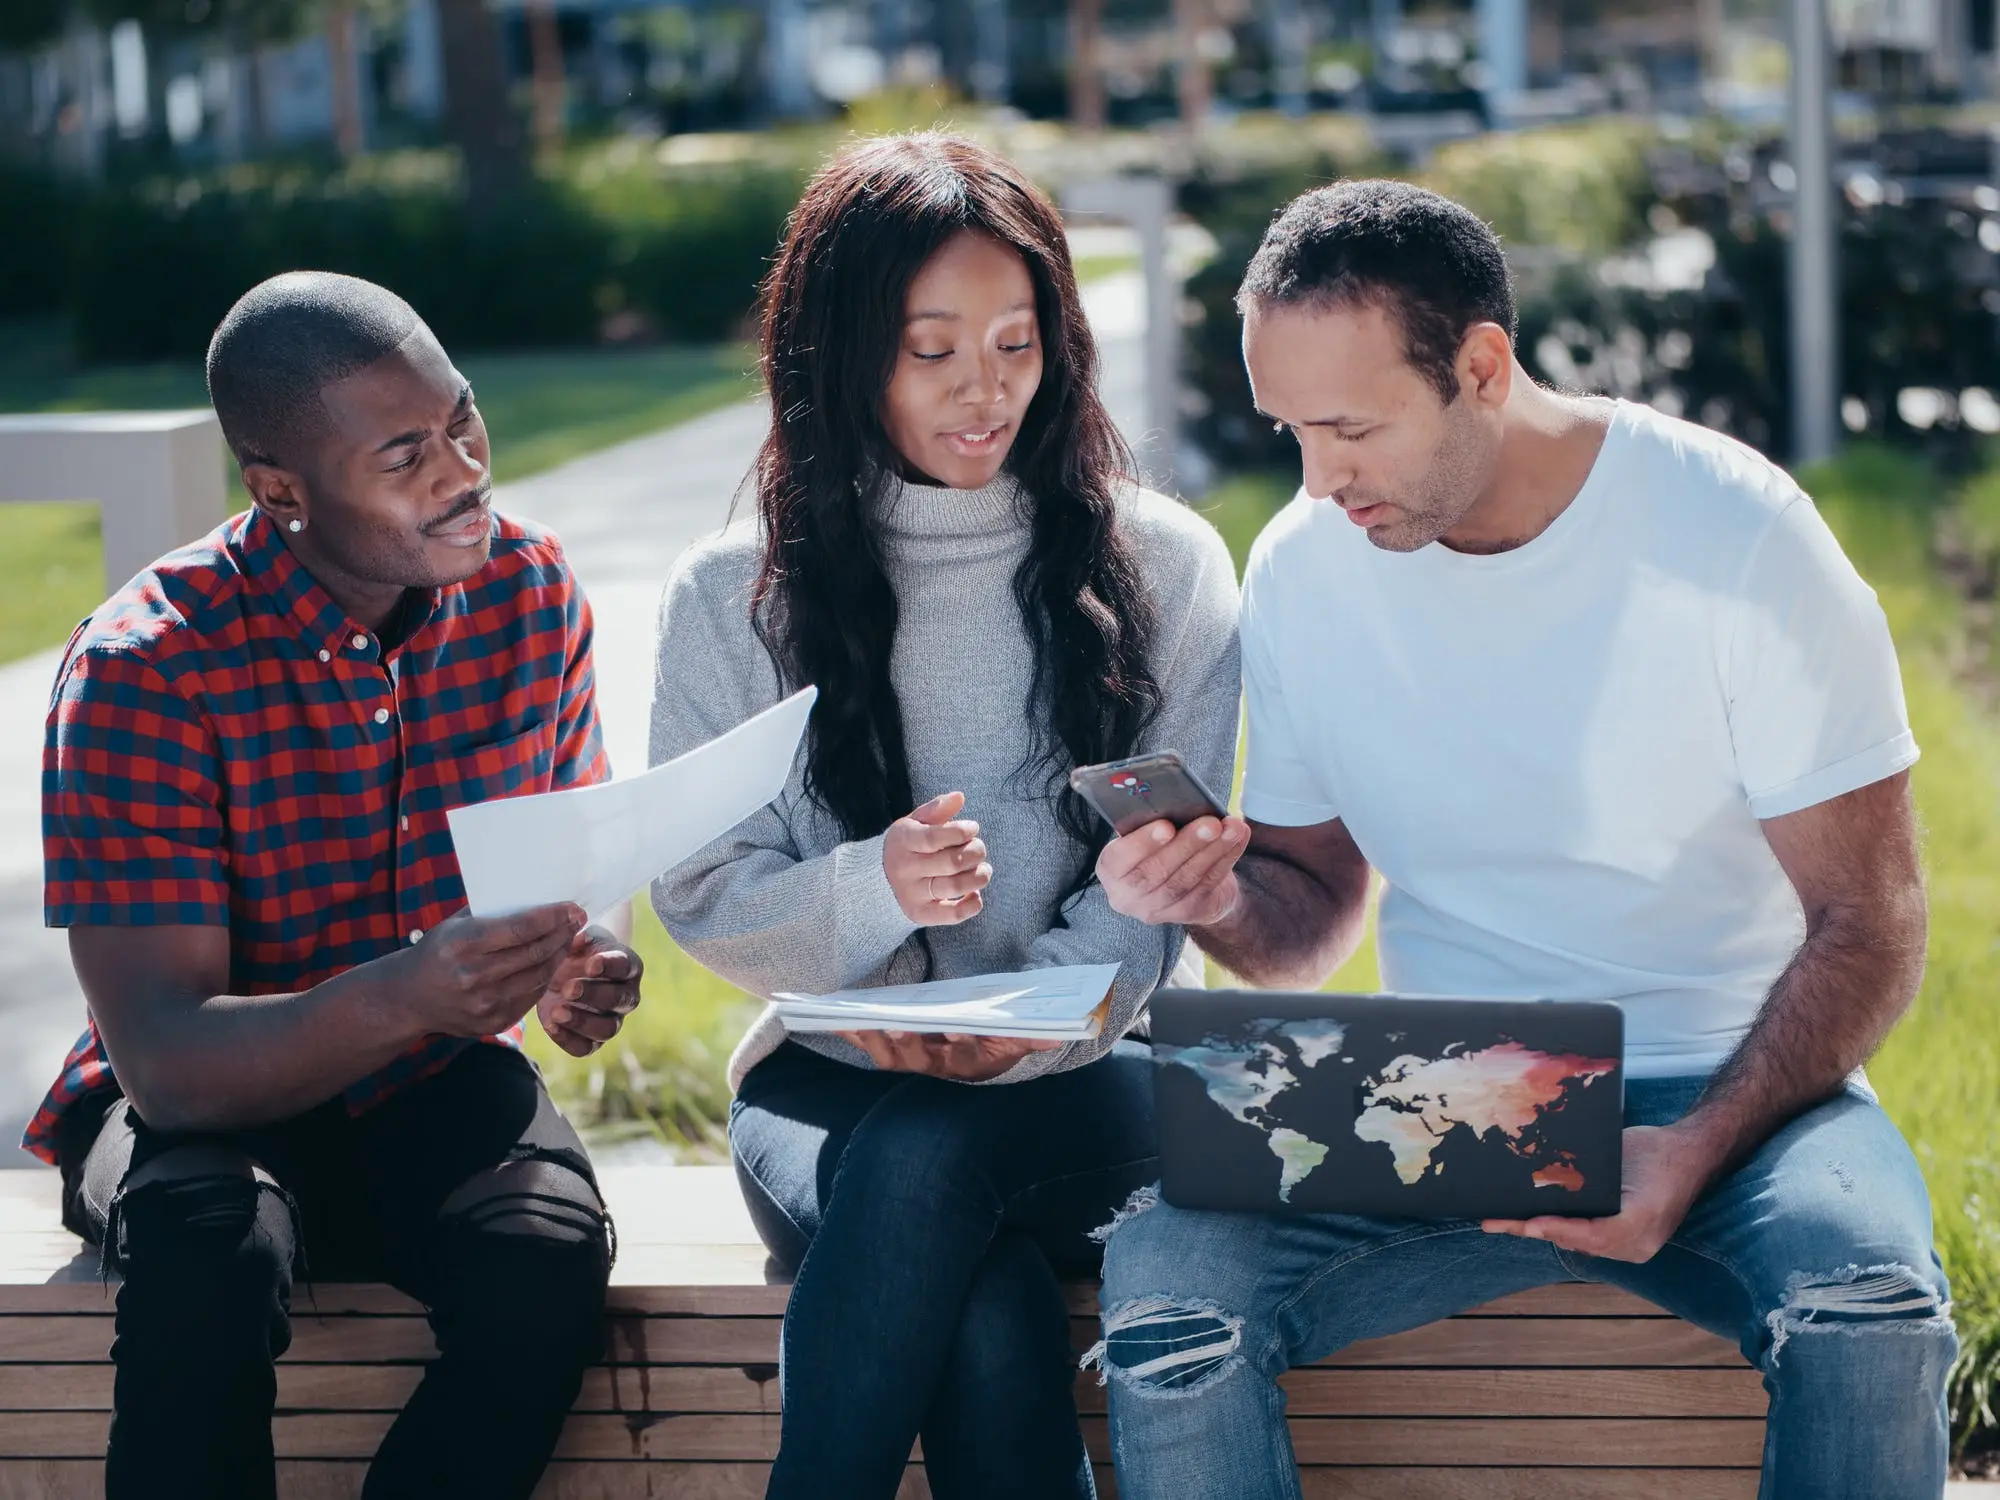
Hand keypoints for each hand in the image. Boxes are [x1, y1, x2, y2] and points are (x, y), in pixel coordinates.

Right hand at [396, 905, 587, 1038]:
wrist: (408, 999)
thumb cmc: (437, 951)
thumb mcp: (454, 924)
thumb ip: (491, 912)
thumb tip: (537, 896)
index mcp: (462, 944)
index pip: (521, 928)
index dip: (552, 917)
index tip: (571, 907)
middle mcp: (473, 976)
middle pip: (535, 952)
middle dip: (562, 933)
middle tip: (577, 920)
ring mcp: (483, 1004)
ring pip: (539, 976)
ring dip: (559, 955)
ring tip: (568, 939)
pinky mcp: (492, 1023)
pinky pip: (530, 997)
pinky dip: (544, 978)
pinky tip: (550, 963)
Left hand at [536, 925, 643, 1057]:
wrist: (563, 974)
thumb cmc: (575, 953)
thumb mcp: (576, 940)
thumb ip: (576, 938)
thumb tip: (578, 939)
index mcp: (627, 965)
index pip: (625, 966)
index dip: (610, 966)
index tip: (590, 965)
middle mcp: (626, 995)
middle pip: (619, 1000)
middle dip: (593, 995)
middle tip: (568, 988)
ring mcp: (612, 1020)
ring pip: (607, 1029)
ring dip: (581, 1021)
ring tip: (557, 1012)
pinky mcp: (592, 1040)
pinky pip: (586, 1048)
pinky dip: (568, 1039)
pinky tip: (550, 1025)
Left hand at [837, 1030, 1060, 1080]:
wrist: (976, 1056)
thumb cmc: (995, 1043)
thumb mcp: (1015, 1041)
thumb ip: (1031, 1038)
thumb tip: (1054, 1035)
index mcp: (967, 1062)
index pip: (963, 1055)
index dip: (959, 1044)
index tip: (955, 1029)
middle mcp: (937, 1066)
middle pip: (918, 1060)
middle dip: (905, 1044)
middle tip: (894, 1026)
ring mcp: (913, 1060)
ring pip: (889, 1055)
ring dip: (872, 1039)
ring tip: (855, 1021)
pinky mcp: (894, 1051)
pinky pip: (872, 1044)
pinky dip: (855, 1033)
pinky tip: (837, 1019)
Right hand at [884, 791, 991, 925]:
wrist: (876, 883)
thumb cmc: (906, 847)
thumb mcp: (914, 823)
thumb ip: (936, 810)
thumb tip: (959, 797)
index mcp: (903, 841)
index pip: (934, 838)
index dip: (960, 832)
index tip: (973, 828)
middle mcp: (906, 869)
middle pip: (950, 862)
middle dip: (975, 852)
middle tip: (979, 848)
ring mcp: (913, 894)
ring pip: (954, 886)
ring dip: (979, 876)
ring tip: (983, 869)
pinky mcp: (921, 914)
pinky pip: (952, 914)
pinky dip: (972, 905)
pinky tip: (975, 893)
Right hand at [1097, 815, 1249, 926]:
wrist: (1183, 880)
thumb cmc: (1159, 845)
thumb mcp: (1148, 833)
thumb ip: (1155, 822)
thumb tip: (1182, 804)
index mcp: (1110, 869)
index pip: (1118, 859)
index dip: (1142, 844)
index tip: (1166, 826)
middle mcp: (1127, 895)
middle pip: (1157, 871)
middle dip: (1187, 844)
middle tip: (1210, 823)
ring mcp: (1156, 910)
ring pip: (1186, 879)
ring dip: (1213, 850)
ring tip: (1231, 827)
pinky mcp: (1186, 914)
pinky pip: (1207, 884)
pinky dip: (1226, 858)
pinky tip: (1237, 838)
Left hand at [1481, 1124, 1710, 1262]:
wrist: (1691, 1155)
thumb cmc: (1660, 1152)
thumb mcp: (1625, 1156)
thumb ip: (1591, 1177)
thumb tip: (1546, 1179)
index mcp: (1640, 1224)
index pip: (1591, 1234)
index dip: (1558, 1229)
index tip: (1528, 1223)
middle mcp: (1636, 1243)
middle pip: (1578, 1242)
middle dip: (1534, 1230)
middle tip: (1494, 1223)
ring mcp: (1633, 1246)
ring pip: (1580, 1244)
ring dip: (1542, 1231)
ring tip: (1502, 1223)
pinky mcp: (1628, 1240)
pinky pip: (1589, 1241)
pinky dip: (1561, 1230)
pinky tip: (1532, 1221)